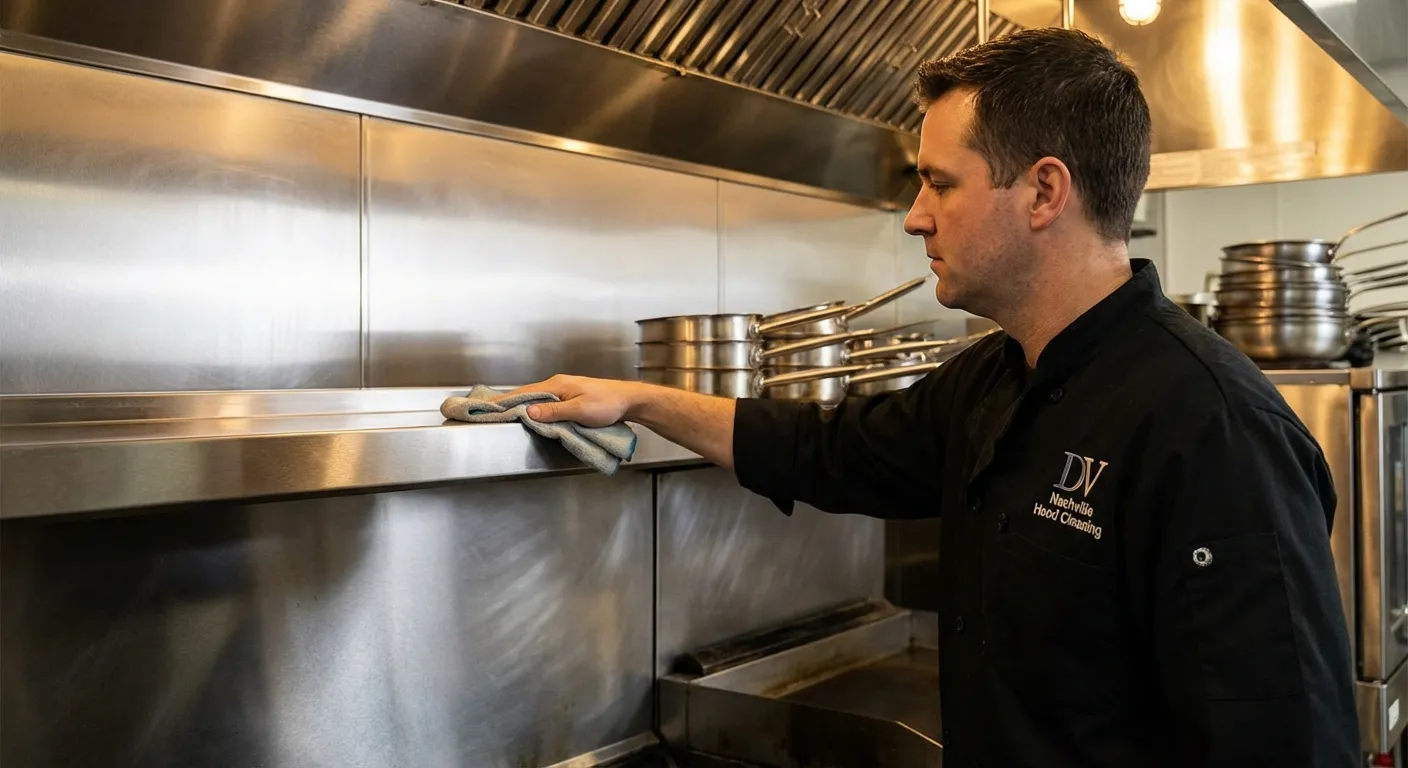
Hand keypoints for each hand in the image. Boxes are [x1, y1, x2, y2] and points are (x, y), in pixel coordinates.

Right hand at [495, 375, 643, 426]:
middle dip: (511, 403)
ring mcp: (564, 391)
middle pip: (529, 395)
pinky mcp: (571, 399)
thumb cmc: (608, 404)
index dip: (507, 400)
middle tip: (493, 412)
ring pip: (538, 399)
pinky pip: (548, 403)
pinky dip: (536, 409)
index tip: (491, 406)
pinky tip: (532, 416)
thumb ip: (553, 412)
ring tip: (506, 415)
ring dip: (523, 406)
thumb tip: (528, 412)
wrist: (629, 401)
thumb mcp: (579, 410)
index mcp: (557, 385)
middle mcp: (558, 385)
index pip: (525, 392)